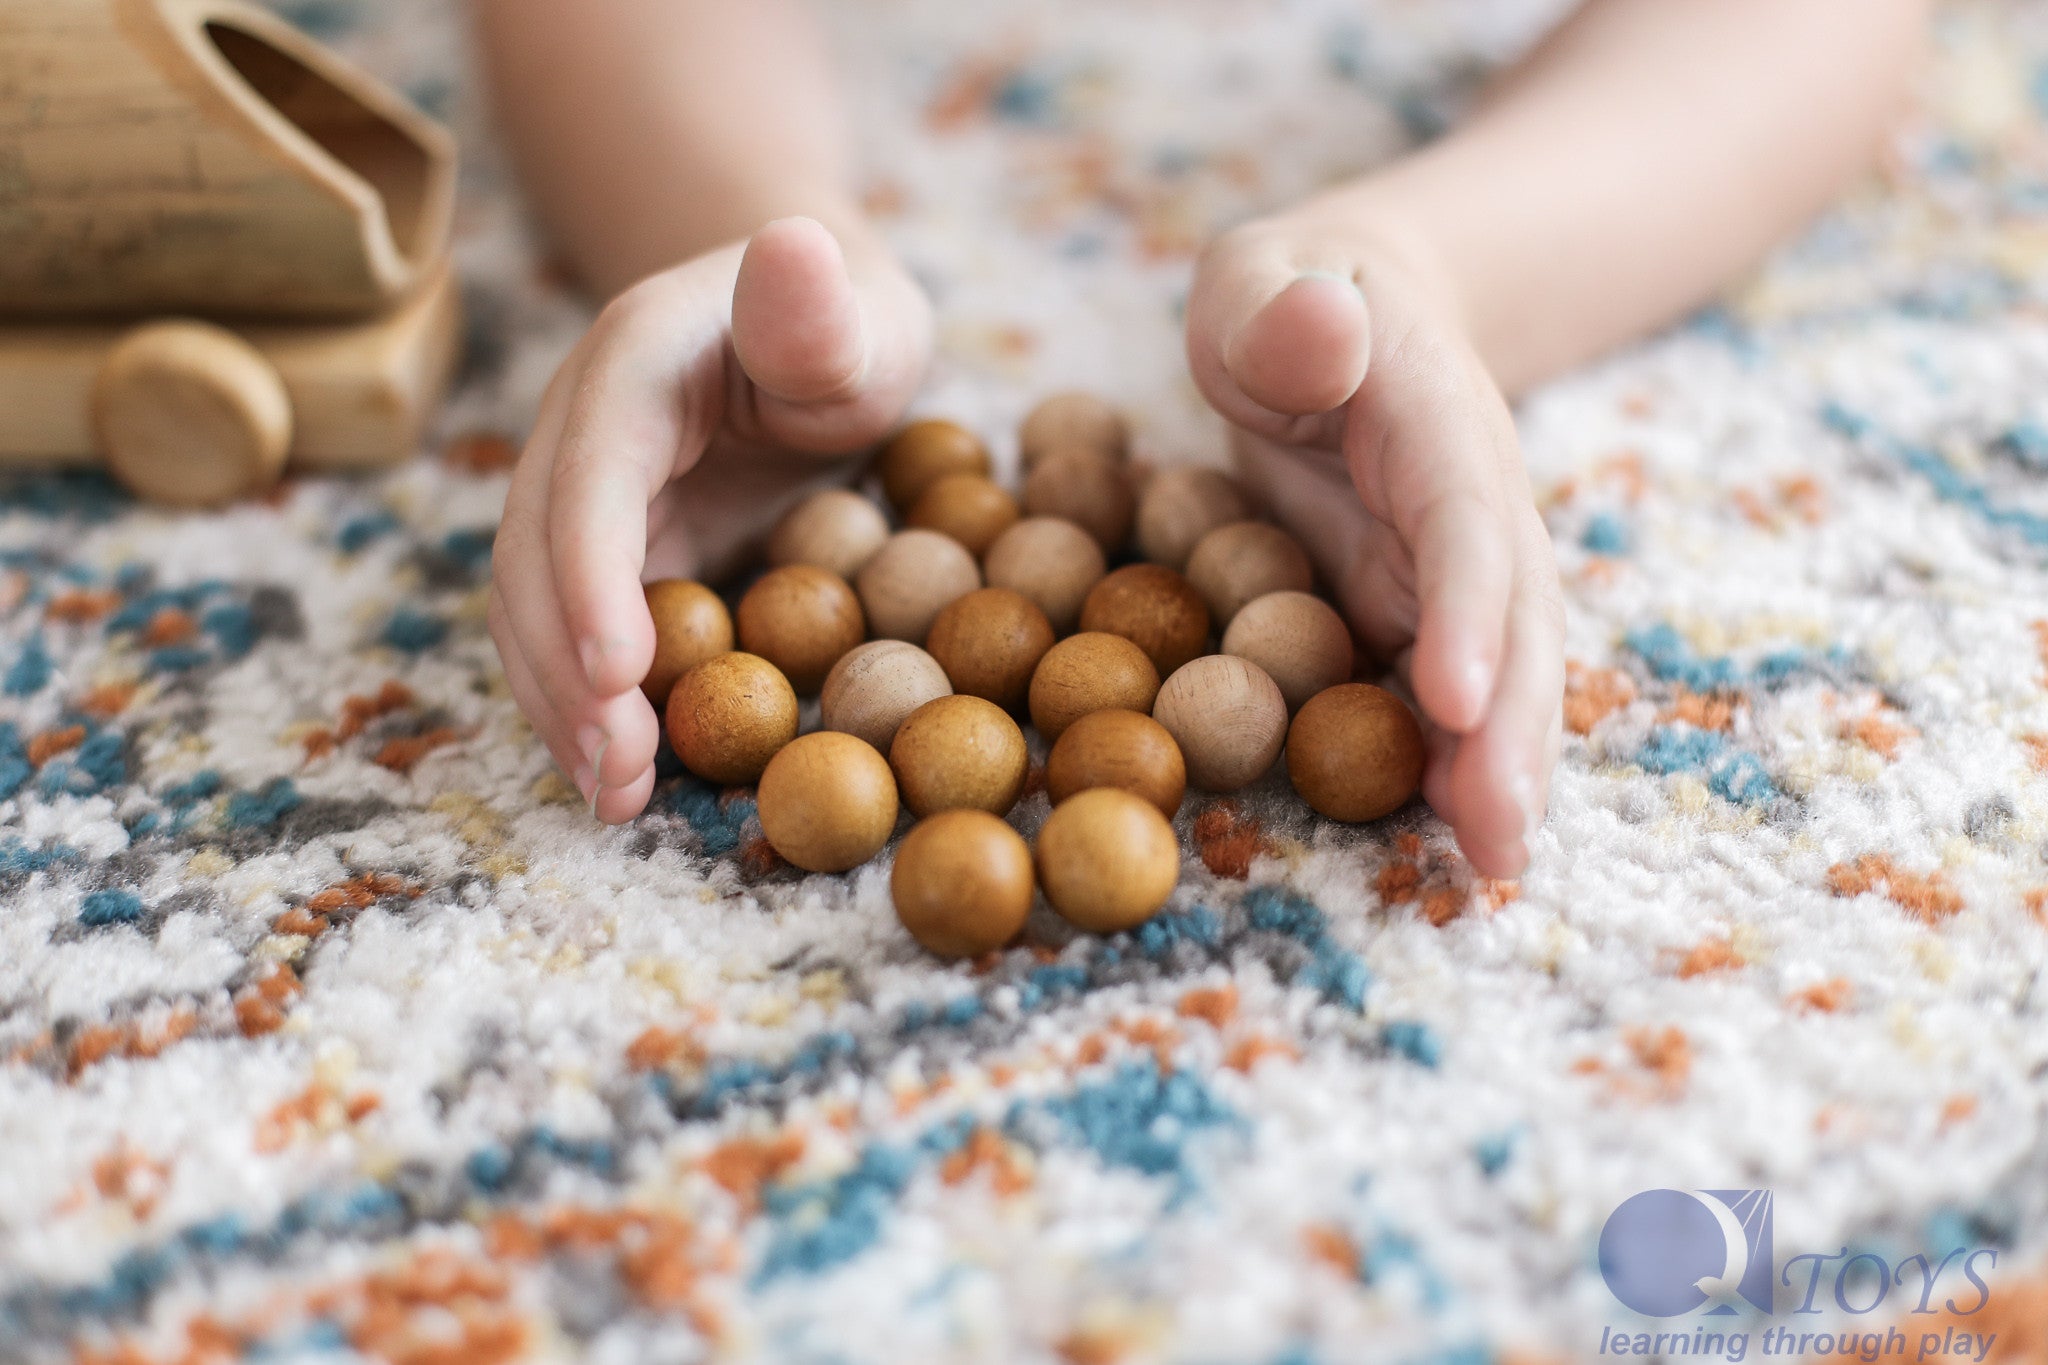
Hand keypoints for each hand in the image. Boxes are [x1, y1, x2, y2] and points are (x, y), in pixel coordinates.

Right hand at [490, 217, 932, 821]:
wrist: (803, 328)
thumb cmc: (848, 326)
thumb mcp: (858, 314)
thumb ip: (820, 308)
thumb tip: (793, 245)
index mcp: (630, 369)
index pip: (592, 474)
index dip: (593, 575)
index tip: (621, 673)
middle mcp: (578, 435)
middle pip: (536, 558)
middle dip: (568, 671)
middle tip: (621, 774)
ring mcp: (578, 499)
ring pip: (534, 611)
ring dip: (563, 708)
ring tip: (616, 799)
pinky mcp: (603, 557)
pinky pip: (572, 634)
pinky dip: (585, 708)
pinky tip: (619, 778)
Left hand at [1185, 202, 1563, 876]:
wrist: (1339, 314)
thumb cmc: (1282, 299)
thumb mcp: (1255, 277)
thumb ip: (1278, 303)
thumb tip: (1323, 323)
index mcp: (1434, 422)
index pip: (1464, 518)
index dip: (1464, 606)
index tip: (1453, 698)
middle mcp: (1470, 506)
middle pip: (1509, 620)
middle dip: (1509, 730)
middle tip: (1500, 839)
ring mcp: (1454, 569)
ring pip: (1496, 675)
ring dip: (1499, 769)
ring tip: (1495, 864)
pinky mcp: (1423, 613)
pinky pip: (1446, 694)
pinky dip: (1454, 764)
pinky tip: (1450, 842)